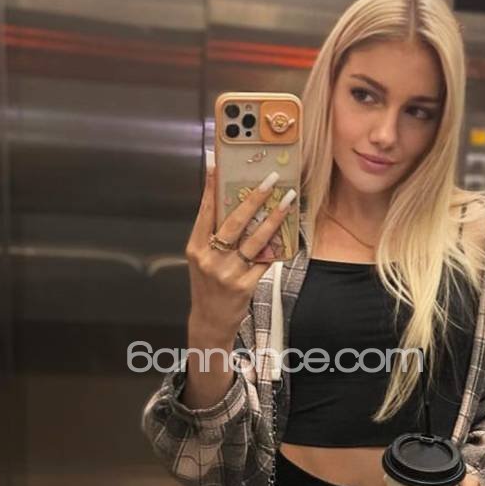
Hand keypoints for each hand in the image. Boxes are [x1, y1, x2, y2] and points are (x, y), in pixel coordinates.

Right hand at [185, 151, 295, 338]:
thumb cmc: (207, 286)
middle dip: (254, 197)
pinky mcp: (245, 285)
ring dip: (274, 218)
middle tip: (270, 179)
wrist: (210, 321)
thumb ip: (212, 235)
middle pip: (235, 221)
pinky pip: (264, 260)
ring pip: (255, 239)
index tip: (219, 164)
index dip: (211, 187)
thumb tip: (227, 202)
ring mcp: (228, 273)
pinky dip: (277, 245)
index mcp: (196, 248)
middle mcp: (210, 259)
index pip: (205, 212)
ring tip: (287, 201)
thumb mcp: (201, 259)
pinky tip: (288, 231)